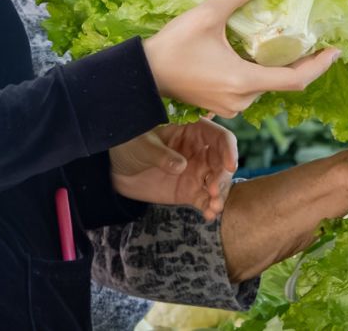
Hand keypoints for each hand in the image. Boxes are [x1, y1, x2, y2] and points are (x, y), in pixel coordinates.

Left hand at [110, 119, 237, 221]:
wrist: (117, 167)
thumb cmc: (131, 144)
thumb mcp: (142, 144)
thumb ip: (161, 154)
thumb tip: (181, 165)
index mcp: (193, 132)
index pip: (220, 137)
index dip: (229, 149)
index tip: (230, 165)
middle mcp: (201, 151)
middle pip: (223, 162)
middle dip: (223, 177)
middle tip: (213, 190)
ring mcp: (196, 172)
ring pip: (217, 183)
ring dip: (220, 195)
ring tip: (214, 207)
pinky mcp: (189, 191)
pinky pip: (204, 200)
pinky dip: (209, 208)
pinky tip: (209, 215)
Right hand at [143, 0, 340, 117]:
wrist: (141, 76)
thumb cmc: (172, 48)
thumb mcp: (205, 15)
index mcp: (243, 81)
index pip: (294, 80)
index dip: (319, 66)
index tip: (335, 51)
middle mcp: (242, 100)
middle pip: (281, 82)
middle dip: (298, 62)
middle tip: (311, 39)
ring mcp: (230, 107)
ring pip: (264, 86)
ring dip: (275, 67)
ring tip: (284, 42)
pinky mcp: (220, 106)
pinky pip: (249, 89)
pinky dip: (258, 73)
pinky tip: (257, 54)